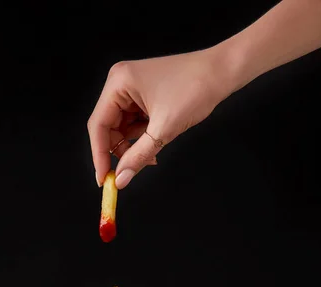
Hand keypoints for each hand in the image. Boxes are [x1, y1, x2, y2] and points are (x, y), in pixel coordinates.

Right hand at [87, 48, 232, 189]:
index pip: (98, 125)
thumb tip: (121, 179)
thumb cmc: (196, 88)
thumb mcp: (164, 129)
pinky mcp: (142, 96)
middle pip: (107, 128)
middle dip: (118, 152)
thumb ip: (138, 156)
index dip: (99, 155)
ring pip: (121, 128)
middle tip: (126, 173)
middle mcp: (120, 83)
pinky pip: (133, 123)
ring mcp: (131, 89)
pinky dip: (141, 138)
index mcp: (118, 82)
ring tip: (151, 155)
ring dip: (132, 146)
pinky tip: (155, 143)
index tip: (103, 179)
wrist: (222, 72)